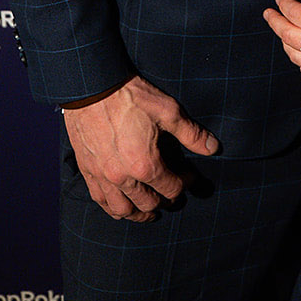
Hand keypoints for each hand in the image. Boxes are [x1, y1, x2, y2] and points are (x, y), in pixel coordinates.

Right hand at [62, 75, 218, 221]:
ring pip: (123, 209)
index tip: (189, 176)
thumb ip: (191, 134)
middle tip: (172, 195)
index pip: (171, 188)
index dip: (185, 184)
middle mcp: (123, 178)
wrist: (92, 86)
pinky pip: (100, 201)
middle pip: (149, 203)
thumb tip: (213, 148)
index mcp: (146, 165)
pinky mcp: (87, 171)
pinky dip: (113, 208)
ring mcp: (103, 177)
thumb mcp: (168, 111)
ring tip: (149, 212)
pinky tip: (120, 206)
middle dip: (164, 201)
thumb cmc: (130, 96)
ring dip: (139, 214)